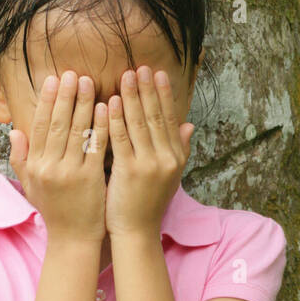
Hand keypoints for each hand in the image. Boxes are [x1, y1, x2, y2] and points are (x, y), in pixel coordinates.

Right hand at [8, 71, 109, 246]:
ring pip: (77, 131)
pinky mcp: (91, 179)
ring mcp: (70, 173)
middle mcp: (49, 168)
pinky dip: (100, 125)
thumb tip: (14, 131)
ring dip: (83, 104)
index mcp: (34, 166)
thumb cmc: (54, 210)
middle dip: (65, 96)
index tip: (53, 80)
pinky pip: (96, 146)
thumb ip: (21, 159)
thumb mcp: (31, 186)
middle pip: (57, 124)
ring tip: (89, 82)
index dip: (46, 101)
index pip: (39, 127)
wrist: (73, 239)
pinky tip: (106, 107)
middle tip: (72, 73)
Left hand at [104, 66, 194, 237]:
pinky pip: (121, 139)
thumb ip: (180, 149)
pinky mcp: (130, 172)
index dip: (164, 95)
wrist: (137, 233)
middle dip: (148, 89)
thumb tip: (190, 125)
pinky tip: (109, 102)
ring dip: (132, 97)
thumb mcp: (171, 176)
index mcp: (176, 157)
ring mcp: (150, 165)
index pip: (170, 119)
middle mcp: (167, 158)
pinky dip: (116, 119)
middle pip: (156, 117)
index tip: (157, 73)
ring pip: (140, 124)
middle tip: (141, 67)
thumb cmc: (148, 204)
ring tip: (126, 76)